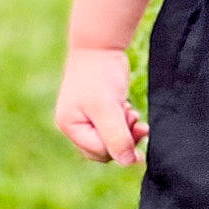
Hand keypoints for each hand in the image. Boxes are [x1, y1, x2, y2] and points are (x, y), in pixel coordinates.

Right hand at [54, 46, 148, 165]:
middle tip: (138, 124)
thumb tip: (128, 163)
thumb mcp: (108, 108)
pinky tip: (129, 109)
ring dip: (127, 130)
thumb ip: (117, 137)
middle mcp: (76, 125)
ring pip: (111, 139)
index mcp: (70, 126)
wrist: (101, 46)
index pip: (99, 152)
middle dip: (124, 139)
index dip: (120, 146)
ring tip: (132, 114)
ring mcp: (86, 118)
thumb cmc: (99, 75)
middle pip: (104, 149)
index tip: (137, 129)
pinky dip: (125, 121)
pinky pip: (114, 127)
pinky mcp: (99, 111)